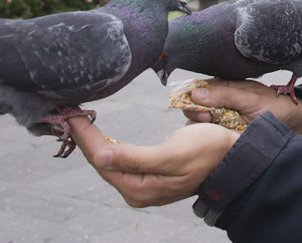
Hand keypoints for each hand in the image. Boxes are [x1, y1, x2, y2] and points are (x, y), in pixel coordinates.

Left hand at [68, 115, 236, 207]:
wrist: (233, 157)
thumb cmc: (207, 151)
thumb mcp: (173, 153)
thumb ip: (135, 158)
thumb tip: (100, 158)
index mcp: (139, 188)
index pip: (101, 159)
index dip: (85, 136)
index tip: (72, 113)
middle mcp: (136, 191)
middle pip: (101, 161)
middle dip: (84, 138)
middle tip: (69, 112)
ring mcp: (143, 184)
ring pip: (108, 161)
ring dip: (93, 140)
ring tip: (78, 120)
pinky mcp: (150, 174)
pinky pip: (119, 159)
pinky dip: (107, 144)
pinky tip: (99, 134)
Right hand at [187, 78, 301, 135]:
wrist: (292, 124)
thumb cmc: (274, 106)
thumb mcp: (250, 97)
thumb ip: (224, 94)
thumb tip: (195, 93)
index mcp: (222, 88)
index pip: (195, 91)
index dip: (191, 99)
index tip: (201, 108)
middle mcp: (218, 104)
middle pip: (192, 110)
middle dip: (196, 116)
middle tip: (210, 120)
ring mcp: (220, 122)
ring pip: (198, 128)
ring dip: (203, 131)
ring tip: (218, 132)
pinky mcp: (224, 137)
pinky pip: (209, 141)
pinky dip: (210, 143)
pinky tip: (219, 143)